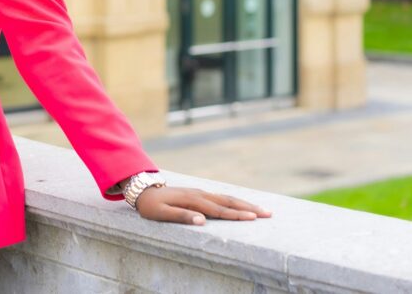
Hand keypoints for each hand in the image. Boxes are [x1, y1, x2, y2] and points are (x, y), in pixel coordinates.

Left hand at [135, 186, 271, 225]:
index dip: (236, 215)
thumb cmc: (152, 205)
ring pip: (227, 198)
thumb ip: (181, 216)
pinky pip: (221, 198)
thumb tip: (202, 221)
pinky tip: (243, 205)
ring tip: (262, 210)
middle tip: (268, 213)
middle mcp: (200, 194)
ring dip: (244, 204)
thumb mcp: (161, 213)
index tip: (253, 218)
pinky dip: (235, 201)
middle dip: (249, 208)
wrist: (143, 191)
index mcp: (193, 200)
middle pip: (228, 202)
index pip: (219, 210)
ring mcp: (201, 193)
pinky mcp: (200, 194)